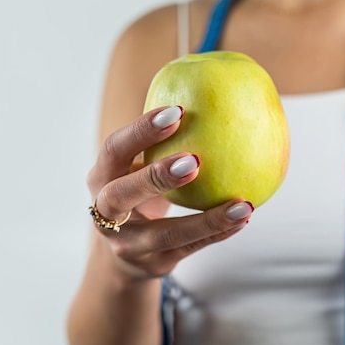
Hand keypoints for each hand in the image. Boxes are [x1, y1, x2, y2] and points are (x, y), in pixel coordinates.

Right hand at [86, 105, 253, 278]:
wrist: (127, 255)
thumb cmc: (141, 193)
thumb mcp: (138, 167)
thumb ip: (162, 140)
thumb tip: (206, 80)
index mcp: (101, 177)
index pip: (113, 150)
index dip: (140, 132)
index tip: (176, 112)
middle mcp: (106, 213)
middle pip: (121, 195)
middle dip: (155, 177)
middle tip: (196, 161)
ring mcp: (128, 244)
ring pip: (165, 234)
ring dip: (207, 220)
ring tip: (243, 205)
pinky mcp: (154, 264)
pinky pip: (189, 249)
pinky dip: (217, 233)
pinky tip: (243, 218)